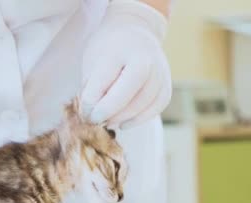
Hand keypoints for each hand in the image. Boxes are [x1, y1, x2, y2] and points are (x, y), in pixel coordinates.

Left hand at [81, 0, 171, 128]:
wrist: (135, 31)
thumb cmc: (108, 49)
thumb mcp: (92, 60)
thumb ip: (91, 87)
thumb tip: (91, 116)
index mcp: (120, 49)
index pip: (104, 81)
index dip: (90, 102)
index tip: (84, 111)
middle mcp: (145, 57)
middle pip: (128, 92)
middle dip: (107, 112)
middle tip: (93, 120)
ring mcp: (160, 70)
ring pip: (143, 102)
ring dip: (122, 118)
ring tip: (107, 122)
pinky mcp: (167, 84)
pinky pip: (157, 106)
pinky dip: (139, 119)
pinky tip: (123, 123)